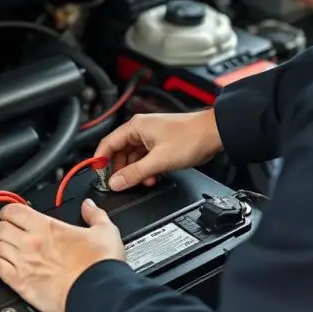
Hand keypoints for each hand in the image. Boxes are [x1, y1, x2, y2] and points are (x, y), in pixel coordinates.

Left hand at [0, 199, 124, 311]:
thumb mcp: (105, 231)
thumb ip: (94, 215)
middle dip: (0, 227)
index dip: (10, 211)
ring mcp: (23, 262)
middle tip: (3, 230)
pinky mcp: (20, 282)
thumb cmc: (100, 266)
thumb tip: (89, 206)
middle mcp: (30, 242)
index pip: (14, 210)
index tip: (13, 215)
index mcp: (47, 226)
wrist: (97, 293)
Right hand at [94, 109, 222, 190]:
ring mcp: (151, 137)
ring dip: (136, 172)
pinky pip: (145, 158)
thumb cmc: (190, 138)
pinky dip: (146, 169)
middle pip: (119, 152)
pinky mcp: (160, 144)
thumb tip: (115, 182)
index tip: (98, 175)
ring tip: (142, 181)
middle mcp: (141, 130)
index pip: (108, 144)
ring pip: (133, 157)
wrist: (214, 134)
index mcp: (135, 127)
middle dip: (120, 170)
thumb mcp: (158, 161)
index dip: (100, 160)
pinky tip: (153, 177)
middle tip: (121, 184)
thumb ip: (134, 173)